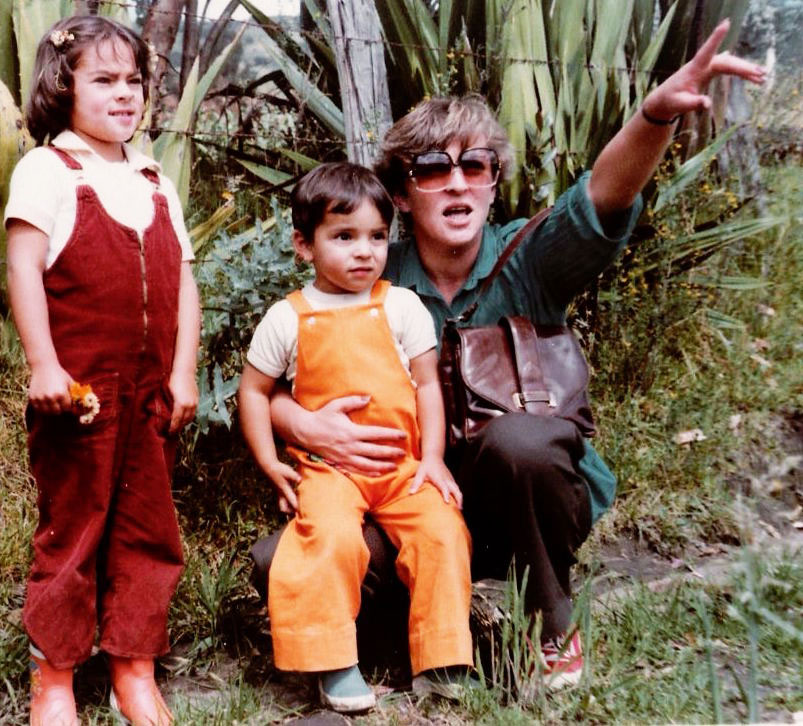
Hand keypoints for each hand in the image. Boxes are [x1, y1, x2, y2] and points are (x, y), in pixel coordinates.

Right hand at [28, 362, 72, 413]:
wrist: (43, 366)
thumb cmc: (59, 374)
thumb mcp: (70, 382)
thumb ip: (75, 393)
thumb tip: (80, 402)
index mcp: (61, 394)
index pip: (67, 408)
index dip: (68, 407)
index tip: (68, 404)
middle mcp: (50, 397)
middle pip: (57, 412)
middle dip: (60, 409)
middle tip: (60, 405)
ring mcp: (40, 398)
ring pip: (47, 412)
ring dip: (50, 410)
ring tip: (53, 404)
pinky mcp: (32, 398)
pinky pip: (37, 408)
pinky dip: (42, 408)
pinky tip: (45, 403)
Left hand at [168, 370, 198, 433]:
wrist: (184, 371)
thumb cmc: (173, 380)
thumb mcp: (167, 393)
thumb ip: (168, 405)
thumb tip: (164, 415)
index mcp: (181, 404)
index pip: (176, 420)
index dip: (173, 427)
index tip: (168, 432)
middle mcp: (190, 404)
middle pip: (185, 420)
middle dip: (179, 427)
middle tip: (173, 432)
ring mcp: (194, 402)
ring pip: (191, 417)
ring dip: (185, 423)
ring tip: (179, 426)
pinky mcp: (197, 399)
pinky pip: (194, 412)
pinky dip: (189, 417)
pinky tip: (185, 417)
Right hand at [264, 460, 301, 513]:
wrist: (268, 466)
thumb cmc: (278, 469)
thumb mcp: (288, 471)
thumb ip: (294, 476)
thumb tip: (300, 480)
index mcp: (284, 489)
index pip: (291, 500)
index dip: (296, 507)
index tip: (301, 512)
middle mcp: (280, 493)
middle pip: (283, 508)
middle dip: (290, 512)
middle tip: (297, 513)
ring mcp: (278, 492)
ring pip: (282, 505)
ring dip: (288, 508)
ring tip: (296, 509)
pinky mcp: (277, 490)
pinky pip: (282, 500)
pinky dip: (287, 502)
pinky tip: (293, 499)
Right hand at [301, 395, 406, 475]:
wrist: (305, 432)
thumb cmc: (322, 416)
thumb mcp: (336, 405)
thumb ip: (354, 401)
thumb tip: (369, 397)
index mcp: (352, 432)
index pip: (376, 434)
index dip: (391, 435)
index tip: (403, 435)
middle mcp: (350, 446)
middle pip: (375, 451)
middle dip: (391, 452)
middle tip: (403, 453)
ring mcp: (345, 457)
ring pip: (368, 464)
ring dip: (383, 466)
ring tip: (395, 466)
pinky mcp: (340, 463)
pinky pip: (357, 470)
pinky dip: (369, 473)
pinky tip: (379, 474)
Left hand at [410, 454, 462, 507]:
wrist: (434, 456)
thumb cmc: (426, 465)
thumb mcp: (420, 473)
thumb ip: (416, 483)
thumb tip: (410, 493)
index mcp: (439, 478)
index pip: (444, 487)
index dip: (446, 494)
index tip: (448, 502)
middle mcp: (447, 479)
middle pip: (456, 490)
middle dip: (458, 499)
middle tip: (458, 510)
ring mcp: (450, 479)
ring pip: (458, 489)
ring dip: (459, 498)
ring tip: (459, 508)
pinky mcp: (451, 479)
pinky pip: (457, 488)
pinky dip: (458, 495)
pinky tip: (456, 502)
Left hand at [643, 19, 765, 120]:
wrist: (664, 100)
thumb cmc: (671, 101)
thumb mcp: (680, 105)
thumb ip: (693, 104)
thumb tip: (707, 104)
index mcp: (694, 69)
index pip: (707, 51)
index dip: (716, 38)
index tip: (726, 23)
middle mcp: (703, 65)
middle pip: (727, 62)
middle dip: (744, 67)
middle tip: (761, 75)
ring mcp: (707, 67)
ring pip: (730, 64)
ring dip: (746, 70)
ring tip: (762, 78)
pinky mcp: (710, 71)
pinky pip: (728, 68)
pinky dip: (740, 72)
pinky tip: (751, 73)